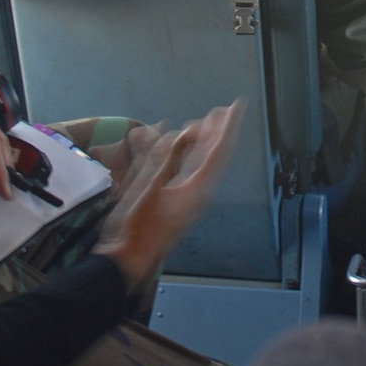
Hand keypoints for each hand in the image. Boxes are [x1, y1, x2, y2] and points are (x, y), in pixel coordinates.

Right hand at [95, 100, 240, 286]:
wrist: (128, 258)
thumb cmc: (136, 227)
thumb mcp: (148, 188)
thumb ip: (165, 158)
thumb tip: (183, 133)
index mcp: (197, 189)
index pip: (218, 150)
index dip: (227, 126)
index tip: (236, 106)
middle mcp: (199, 192)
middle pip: (216, 156)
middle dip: (218, 131)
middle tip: (218, 111)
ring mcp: (191, 198)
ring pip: (205, 163)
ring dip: (204, 142)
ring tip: (201, 124)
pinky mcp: (181, 201)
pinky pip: (193, 171)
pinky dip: (192, 155)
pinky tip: (183, 148)